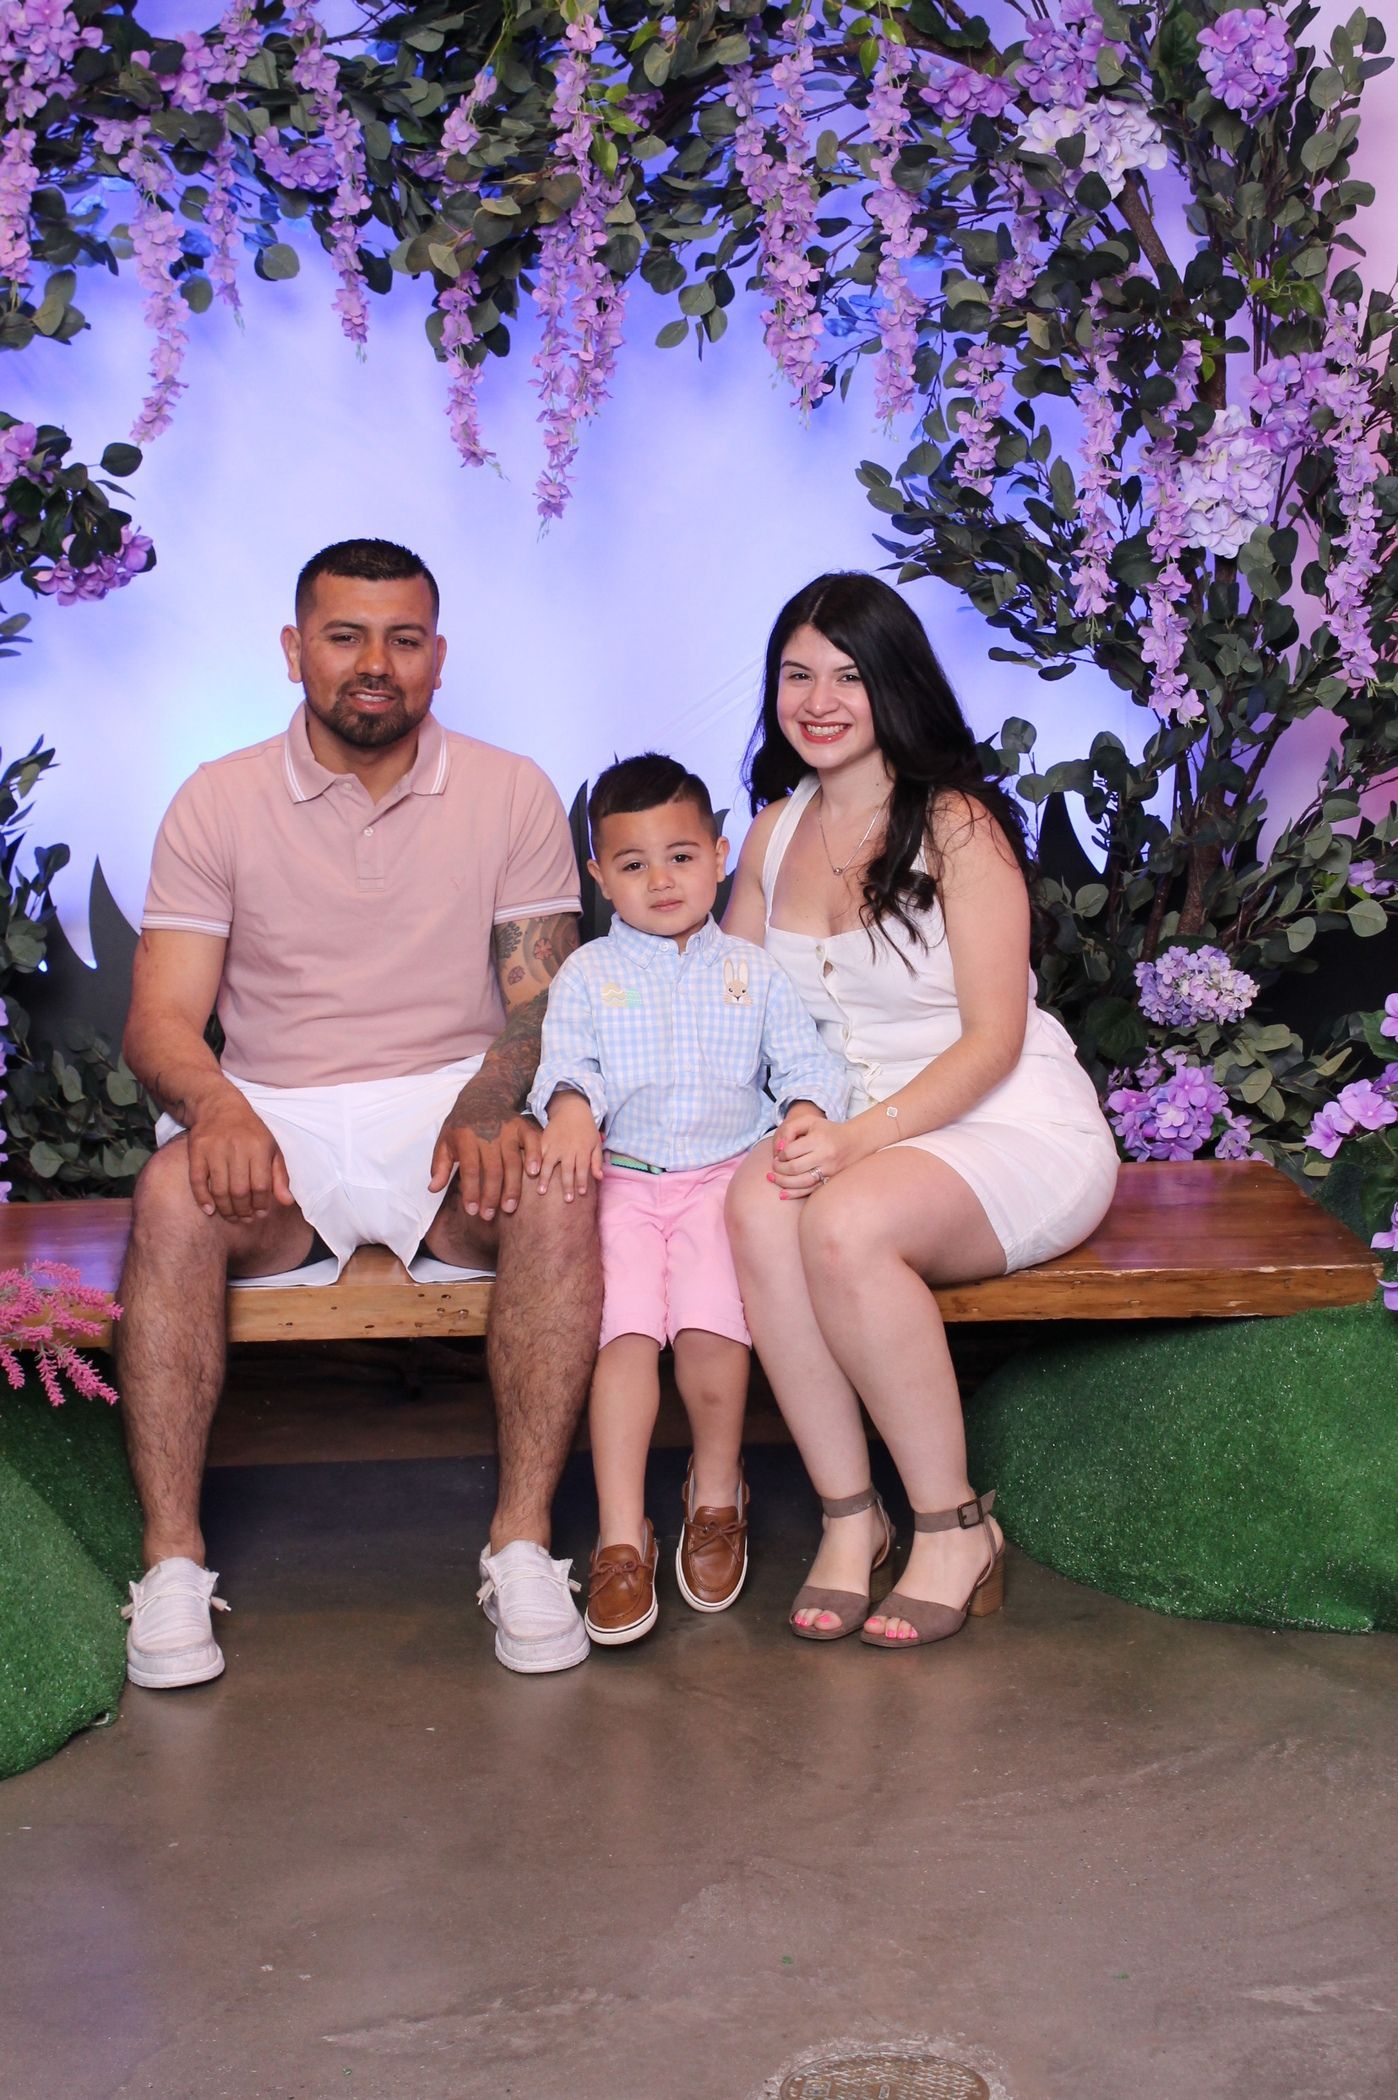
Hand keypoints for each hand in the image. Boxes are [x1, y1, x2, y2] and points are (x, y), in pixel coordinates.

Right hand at [187, 1091, 294, 1221]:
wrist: (220, 1106)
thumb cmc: (250, 1132)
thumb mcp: (271, 1148)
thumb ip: (280, 1176)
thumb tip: (287, 1202)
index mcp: (259, 1147)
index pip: (261, 1186)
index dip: (261, 1205)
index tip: (260, 1213)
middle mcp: (237, 1147)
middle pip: (239, 1191)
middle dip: (243, 1211)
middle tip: (244, 1219)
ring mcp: (214, 1148)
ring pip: (219, 1189)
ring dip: (225, 1209)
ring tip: (231, 1216)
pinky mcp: (196, 1150)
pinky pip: (197, 1180)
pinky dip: (202, 1199)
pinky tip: (210, 1210)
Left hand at [429, 1096, 542, 1222]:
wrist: (484, 1095)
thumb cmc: (462, 1125)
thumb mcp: (445, 1141)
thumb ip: (440, 1166)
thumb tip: (433, 1188)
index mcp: (465, 1137)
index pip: (469, 1169)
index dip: (471, 1191)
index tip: (472, 1211)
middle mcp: (488, 1133)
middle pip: (492, 1170)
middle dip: (491, 1195)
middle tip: (489, 1216)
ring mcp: (507, 1129)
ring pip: (512, 1162)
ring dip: (512, 1187)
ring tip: (509, 1208)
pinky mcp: (523, 1127)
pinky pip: (532, 1143)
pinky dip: (534, 1157)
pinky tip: (534, 1175)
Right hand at [535, 1092, 604, 1201]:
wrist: (572, 1109)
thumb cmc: (586, 1130)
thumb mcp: (596, 1143)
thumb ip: (597, 1161)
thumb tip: (599, 1178)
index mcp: (583, 1150)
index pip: (583, 1168)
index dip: (582, 1181)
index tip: (580, 1194)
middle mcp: (569, 1149)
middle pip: (568, 1169)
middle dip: (567, 1185)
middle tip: (566, 1200)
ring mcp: (555, 1145)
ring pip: (549, 1163)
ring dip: (545, 1178)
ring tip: (541, 1191)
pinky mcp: (544, 1140)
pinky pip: (538, 1154)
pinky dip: (533, 1164)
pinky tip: (529, 1174)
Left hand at [769, 1102, 875, 1197]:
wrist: (855, 1142)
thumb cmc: (827, 1130)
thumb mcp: (809, 1121)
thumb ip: (789, 1130)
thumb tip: (778, 1149)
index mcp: (819, 1139)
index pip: (791, 1151)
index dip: (780, 1154)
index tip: (779, 1154)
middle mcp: (825, 1156)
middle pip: (794, 1168)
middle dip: (778, 1169)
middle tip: (774, 1166)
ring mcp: (829, 1171)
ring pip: (801, 1182)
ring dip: (783, 1182)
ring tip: (773, 1178)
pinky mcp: (830, 1180)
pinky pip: (810, 1191)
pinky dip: (794, 1194)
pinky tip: (782, 1194)